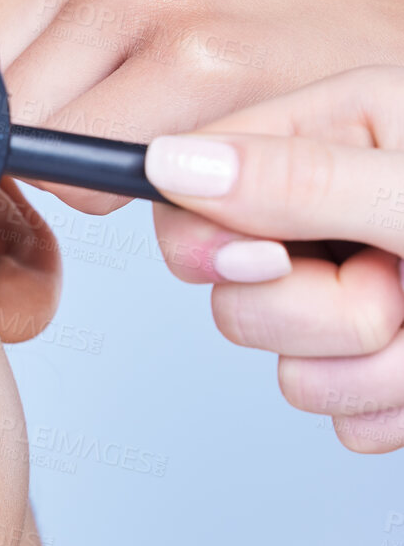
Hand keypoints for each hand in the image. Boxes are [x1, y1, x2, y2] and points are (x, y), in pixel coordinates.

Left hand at [0, 0, 403, 213]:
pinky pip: (99, 160)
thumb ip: (36, 60)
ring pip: (32, 133)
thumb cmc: (245, 53)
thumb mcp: (122, 25)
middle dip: (15, 144)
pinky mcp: (184, 56)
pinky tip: (184, 146)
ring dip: (81, 166)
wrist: (384, 55)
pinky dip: (129, 184)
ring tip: (159, 131)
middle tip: (103, 128)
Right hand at [143, 65, 403, 452]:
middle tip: (395, 277)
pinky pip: (338, 415)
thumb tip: (165, 163)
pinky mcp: (369, 365)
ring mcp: (347, 293)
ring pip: (289, 370)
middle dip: (315, 314)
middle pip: (229, 298)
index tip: (273, 255)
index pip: (193, 190)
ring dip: (372, 368)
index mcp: (330, 130)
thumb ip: (295, 178)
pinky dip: (393, 405)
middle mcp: (326, 216)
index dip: (213, 243)